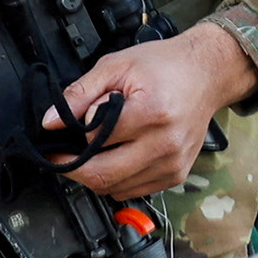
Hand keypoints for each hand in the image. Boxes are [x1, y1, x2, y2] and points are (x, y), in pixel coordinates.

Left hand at [52, 26, 256, 199]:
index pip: (95, 141)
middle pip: (103, 175)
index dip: (73, 140)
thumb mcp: (117, 66)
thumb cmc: (165, 66)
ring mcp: (172, 165)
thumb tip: (51, 122)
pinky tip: (116, 157)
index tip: (61, 136)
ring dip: (96, 175)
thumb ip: (80, 94)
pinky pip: (132, 191)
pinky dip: (117, 179)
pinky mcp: (176, 176)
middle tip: (64, 155)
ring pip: (115, 188)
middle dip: (75, 168)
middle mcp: (164, 145)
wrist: (207, 75)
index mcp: (151, 113)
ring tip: (94, 151)